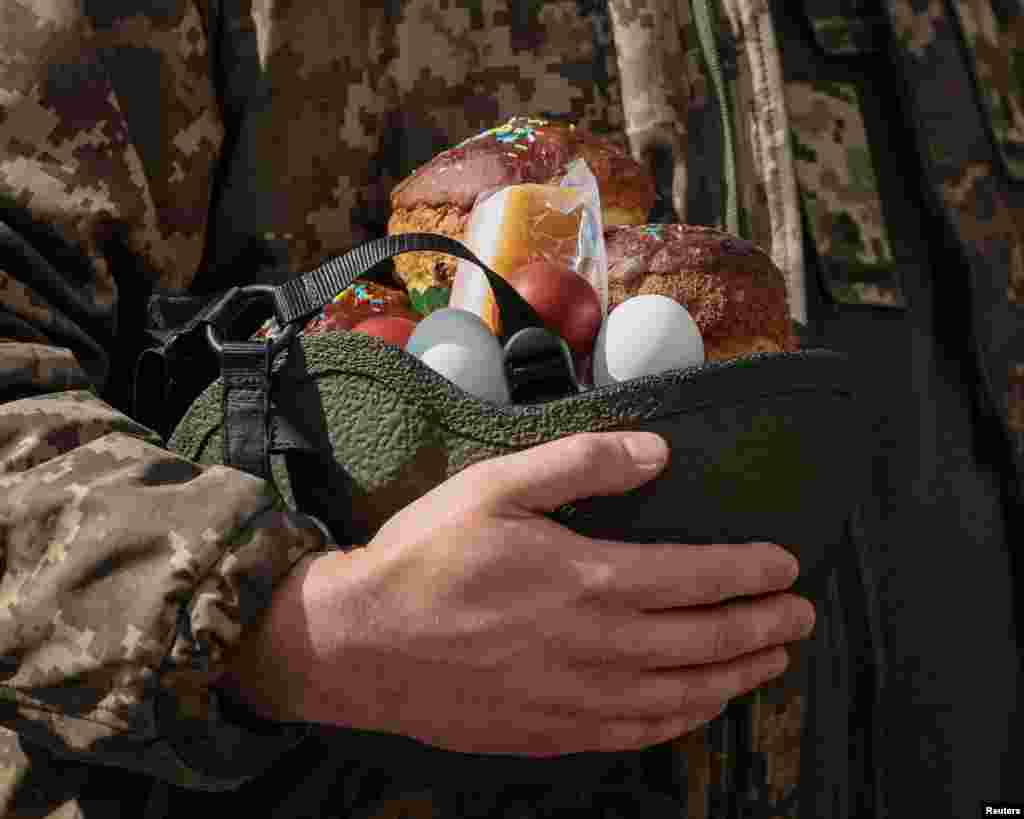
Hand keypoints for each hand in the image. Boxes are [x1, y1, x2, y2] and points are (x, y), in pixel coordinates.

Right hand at [219, 432, 814, 755]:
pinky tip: (696, 708)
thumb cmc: (426, 558)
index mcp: (590, 579)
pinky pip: (637, 731)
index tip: (787, 565)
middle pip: (705, 639)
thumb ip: (582, 464)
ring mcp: (578, 697)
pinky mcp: (552, 730)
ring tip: (770, 662)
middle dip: (763, 626)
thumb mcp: (496, 486)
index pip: (698, 576)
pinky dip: (681, 719)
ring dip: (736, 676)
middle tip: (802, 616)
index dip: (752, 572)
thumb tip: (657, 453)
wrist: (360, 644)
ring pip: (682, 692)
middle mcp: (598, 646)